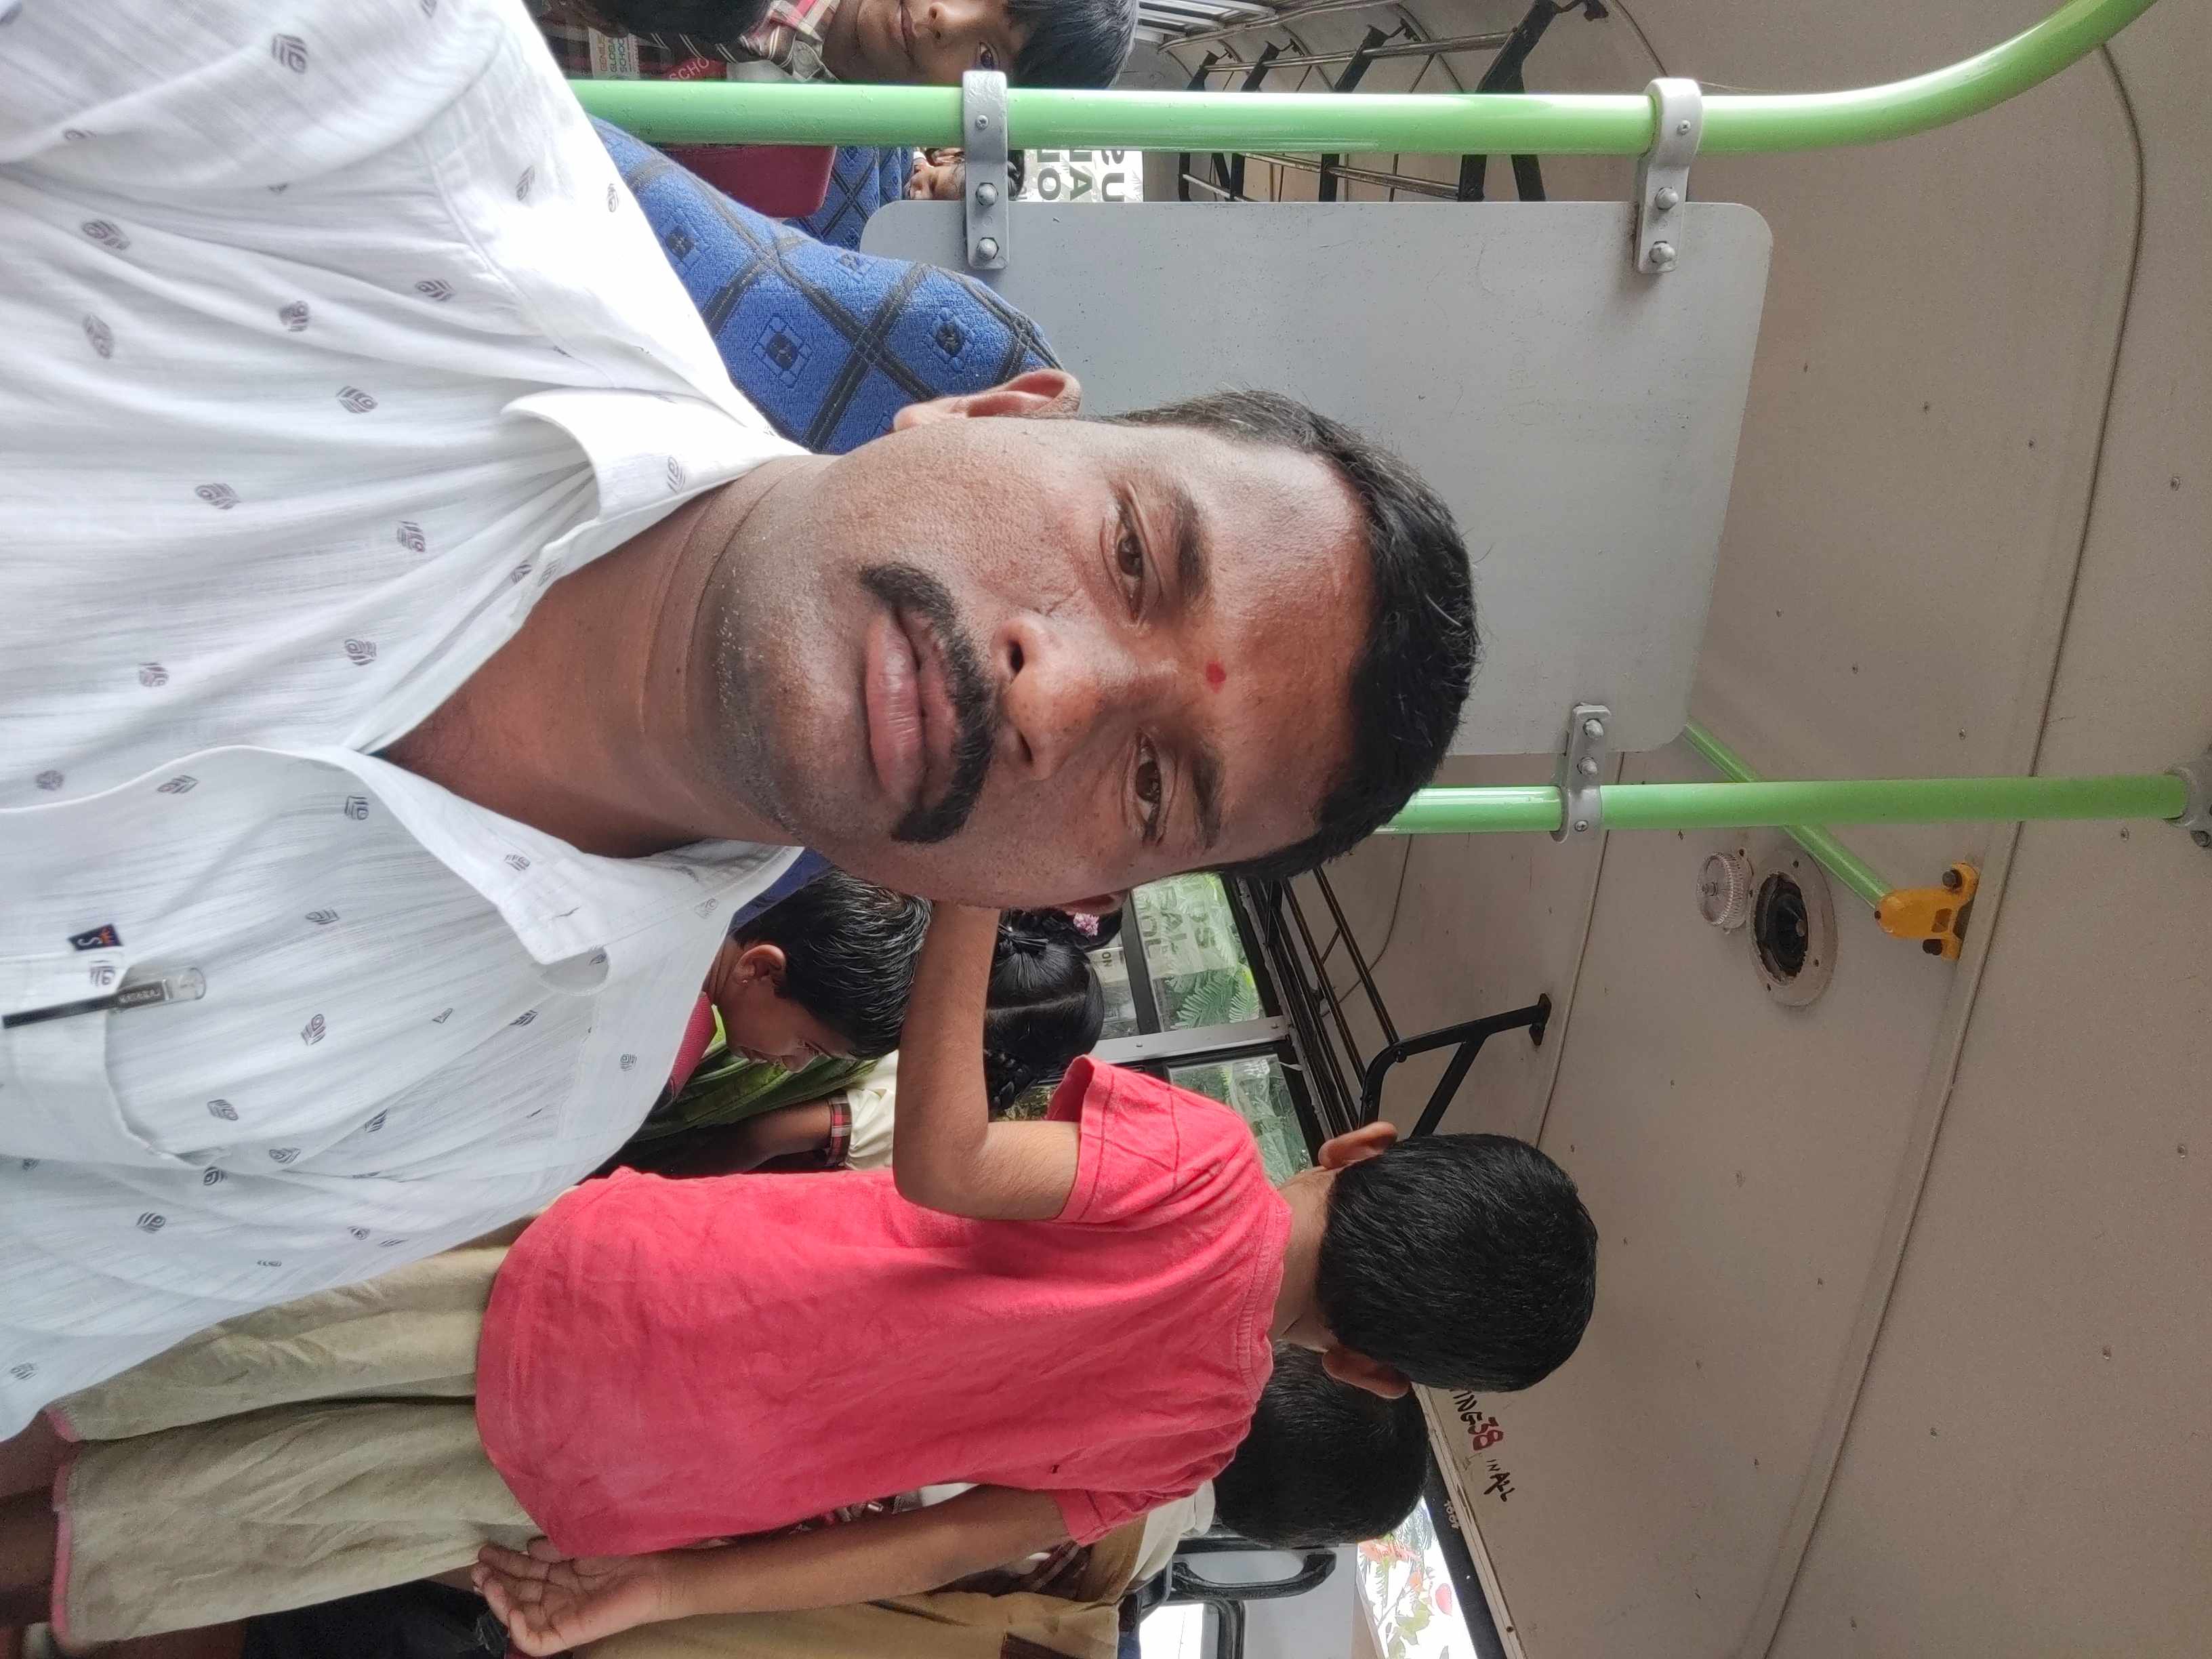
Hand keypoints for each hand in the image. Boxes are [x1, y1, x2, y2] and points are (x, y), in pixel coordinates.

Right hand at [475, 1538, 681, 1654]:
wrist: (656, 1571)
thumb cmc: (626, 1552)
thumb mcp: (582, 1544)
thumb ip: (555, 1547)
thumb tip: (528, 1546)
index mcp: (561, 1574)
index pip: (524, 1571)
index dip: (503, 1563)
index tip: (483, 1551)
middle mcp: (557, 1596)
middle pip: (517, 1592)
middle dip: (494, 1580)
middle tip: (477, 1567)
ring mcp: (562, 1616)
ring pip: (520, 1616)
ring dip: (499, 1601)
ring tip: (486, 1582)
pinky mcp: (571, 1633)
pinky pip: (538, 1640)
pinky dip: (520, 1630)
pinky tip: (510, 1610)